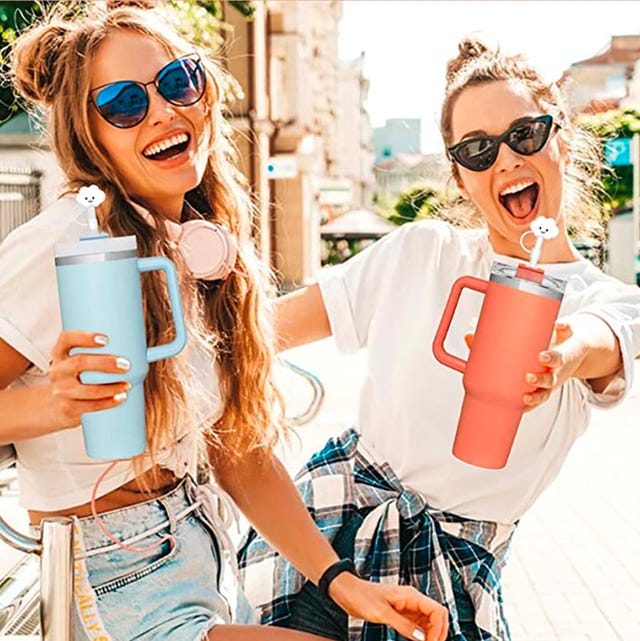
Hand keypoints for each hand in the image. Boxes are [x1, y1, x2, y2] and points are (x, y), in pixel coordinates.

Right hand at [48, 330, 130, 428]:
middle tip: (125, 365)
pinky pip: (89, 406)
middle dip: (105, 363)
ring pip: (87, 389)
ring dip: (111, 387)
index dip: (85, 337)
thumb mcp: (82, 363)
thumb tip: (151, 349)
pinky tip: (121, 398)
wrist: (59, 407)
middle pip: (79, 362)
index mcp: (61, 353)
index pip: (66, 339)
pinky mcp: (68, 408)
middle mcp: (58, 370)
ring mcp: (61, 390)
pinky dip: (108, 403)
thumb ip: (106, 354)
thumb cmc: (80, 378)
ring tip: (128, 384)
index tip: (106, 339)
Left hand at [329, 572, 448, 640]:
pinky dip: (421, 633)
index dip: (438, 629)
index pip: (438, 611)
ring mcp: (407, 605)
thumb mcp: (381, 613)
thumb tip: (422, 638)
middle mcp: (412, 599)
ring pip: (429, 620)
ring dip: (431, 634)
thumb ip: (403, 625)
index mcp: (411, 595)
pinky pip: (418, 623)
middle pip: (437, 615)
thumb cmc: (361, 596)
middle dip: (438, 632)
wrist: (346, 590)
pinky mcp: (401, 612)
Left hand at [521, 321, 587, 410]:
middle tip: (528, 377)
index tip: (542, 356)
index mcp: (564, 357)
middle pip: (550, 380)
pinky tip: (520, 409)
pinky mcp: (546, 389)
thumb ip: (562, 328)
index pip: (558, 358)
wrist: (576, 352)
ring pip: (544, 393)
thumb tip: (559, 325)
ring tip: (524, 399)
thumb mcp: (566, 332)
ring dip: (534, 398)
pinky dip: (531, 406)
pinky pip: (538, 400)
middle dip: (539, 380)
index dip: (551, 358)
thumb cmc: (565, 340)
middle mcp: (558, 373)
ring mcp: (553, 383)